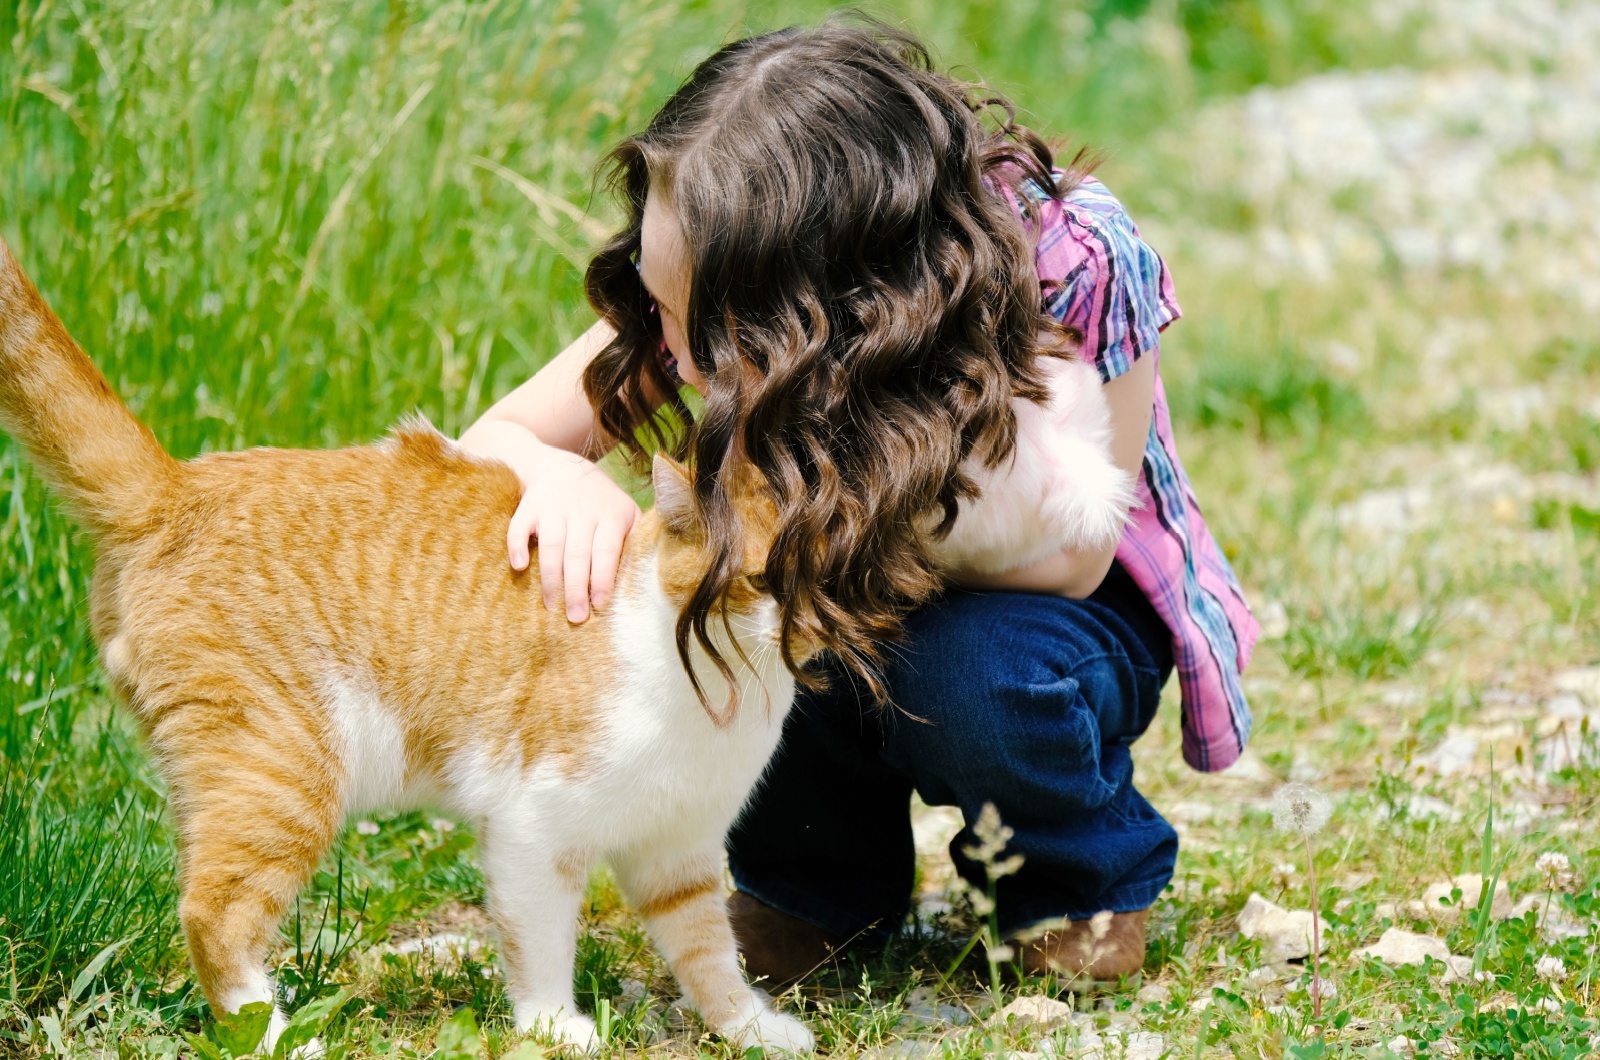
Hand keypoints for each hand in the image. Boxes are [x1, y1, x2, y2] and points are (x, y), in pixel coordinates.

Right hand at [459, 420, 640, 621]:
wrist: (561, 466)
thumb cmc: (600, 503)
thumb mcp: (625, 513)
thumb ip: (635, 540)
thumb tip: (644, 580)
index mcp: (611, 514)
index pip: (606, 550)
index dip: (602, 578)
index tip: (600, 604)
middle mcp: (582, 509)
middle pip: (578, 553)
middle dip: (576, 588)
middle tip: (576, 617)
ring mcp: (554, 506)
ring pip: (551, 545)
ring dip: (550, 577)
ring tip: (552, 605)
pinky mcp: (529, 505)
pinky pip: (519, 525)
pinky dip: (516, 545)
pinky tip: (519, 567)